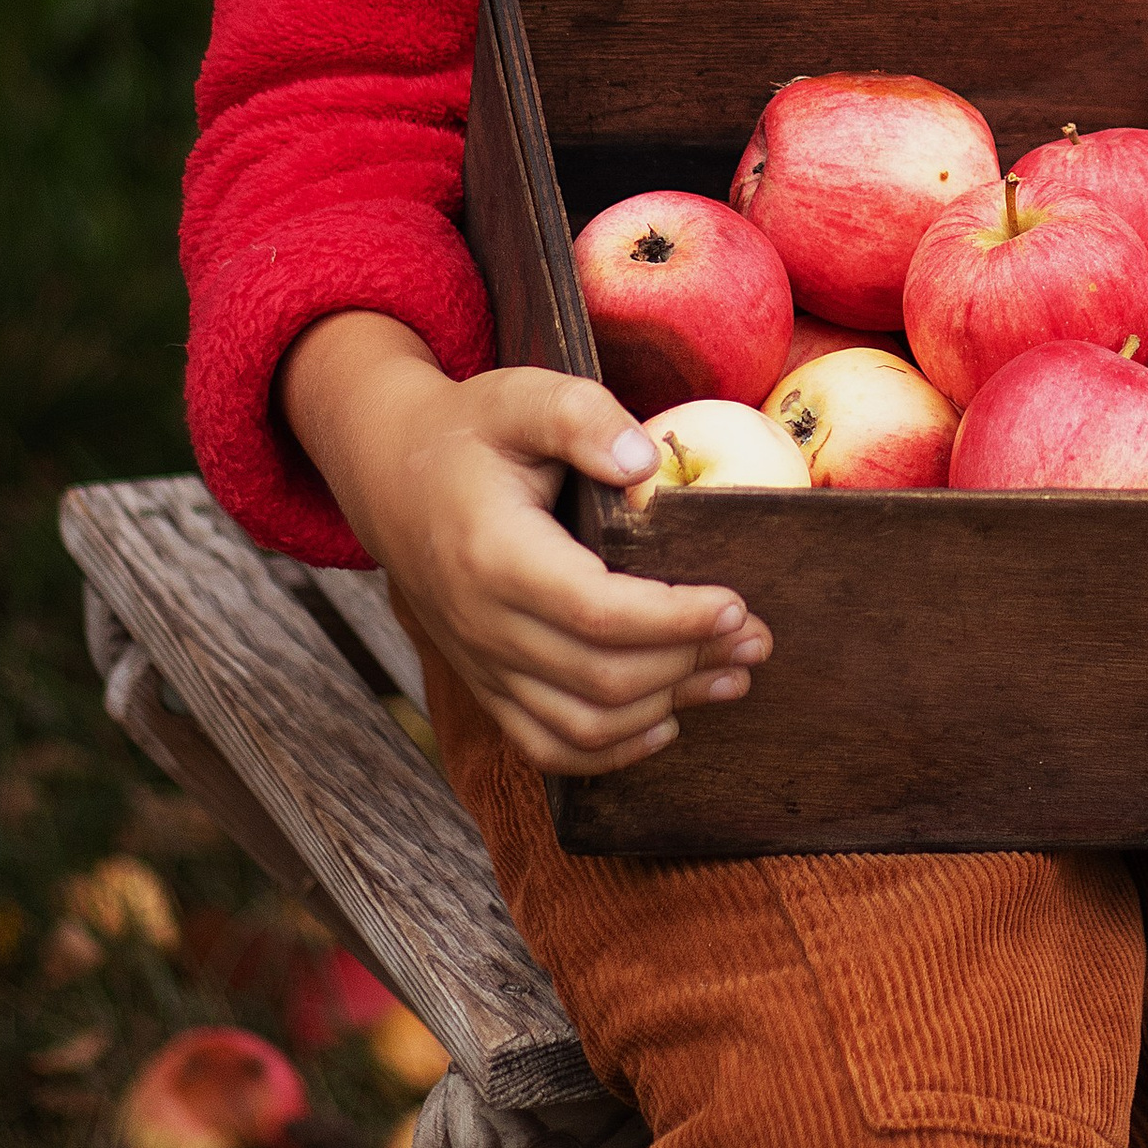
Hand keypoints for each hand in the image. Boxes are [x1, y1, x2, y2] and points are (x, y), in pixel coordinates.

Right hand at [279, 314, 771, 775]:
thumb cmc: (471, 432)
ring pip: (582, 724)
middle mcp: (482, 624)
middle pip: (600, 676)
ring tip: (734, 676)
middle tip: (758, 638)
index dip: (674, 620)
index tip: (736, 603)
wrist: (390, 476)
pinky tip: (667, 720)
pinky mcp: (486, 684)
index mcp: (494, 554)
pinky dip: (611, 751)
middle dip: (690, 662)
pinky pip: (547, 747)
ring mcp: (481, 664)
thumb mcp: (520, 395)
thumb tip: (646, 463)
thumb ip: (580, 416)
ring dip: (667, 707)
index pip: (596, 613)